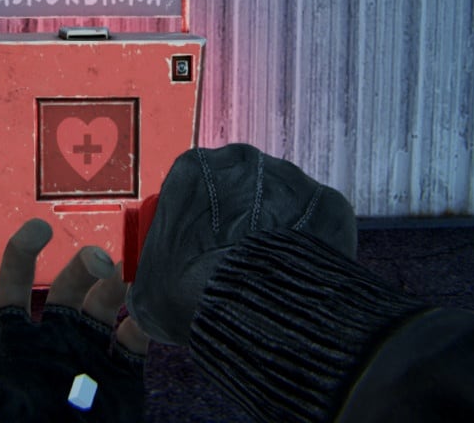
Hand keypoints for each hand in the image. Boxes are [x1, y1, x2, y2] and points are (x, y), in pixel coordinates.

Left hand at [0, 218, 150, 421]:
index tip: (39, 227)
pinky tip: (143, 314)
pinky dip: (141, 323)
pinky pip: (134, 341)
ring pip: (103, 306)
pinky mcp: (122, 377)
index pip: (14, 289)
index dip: (22, 254)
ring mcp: (89, 357)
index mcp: (17, 346)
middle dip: (81, 268)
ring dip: (112, 287)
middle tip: (98, 259)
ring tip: (120, 280)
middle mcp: (54, 343)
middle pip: (66, 289)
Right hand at [127, 143, 357, 345]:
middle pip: (241, 187)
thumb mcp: (147, 286)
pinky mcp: (327, 202)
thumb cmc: (188, 296)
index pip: (196, 185)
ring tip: (272, 272)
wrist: (250, 313)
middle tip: (238, 259)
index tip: (203, 247)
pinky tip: (299, 274)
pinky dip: (311, 243)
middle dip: (242, 217)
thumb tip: (156, 289)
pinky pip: (317, 220)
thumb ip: (155, 271)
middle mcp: (242, 161)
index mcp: (194, 168)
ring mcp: (289, 178)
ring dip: (278, 228)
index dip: (200, 218)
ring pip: (282, 200)